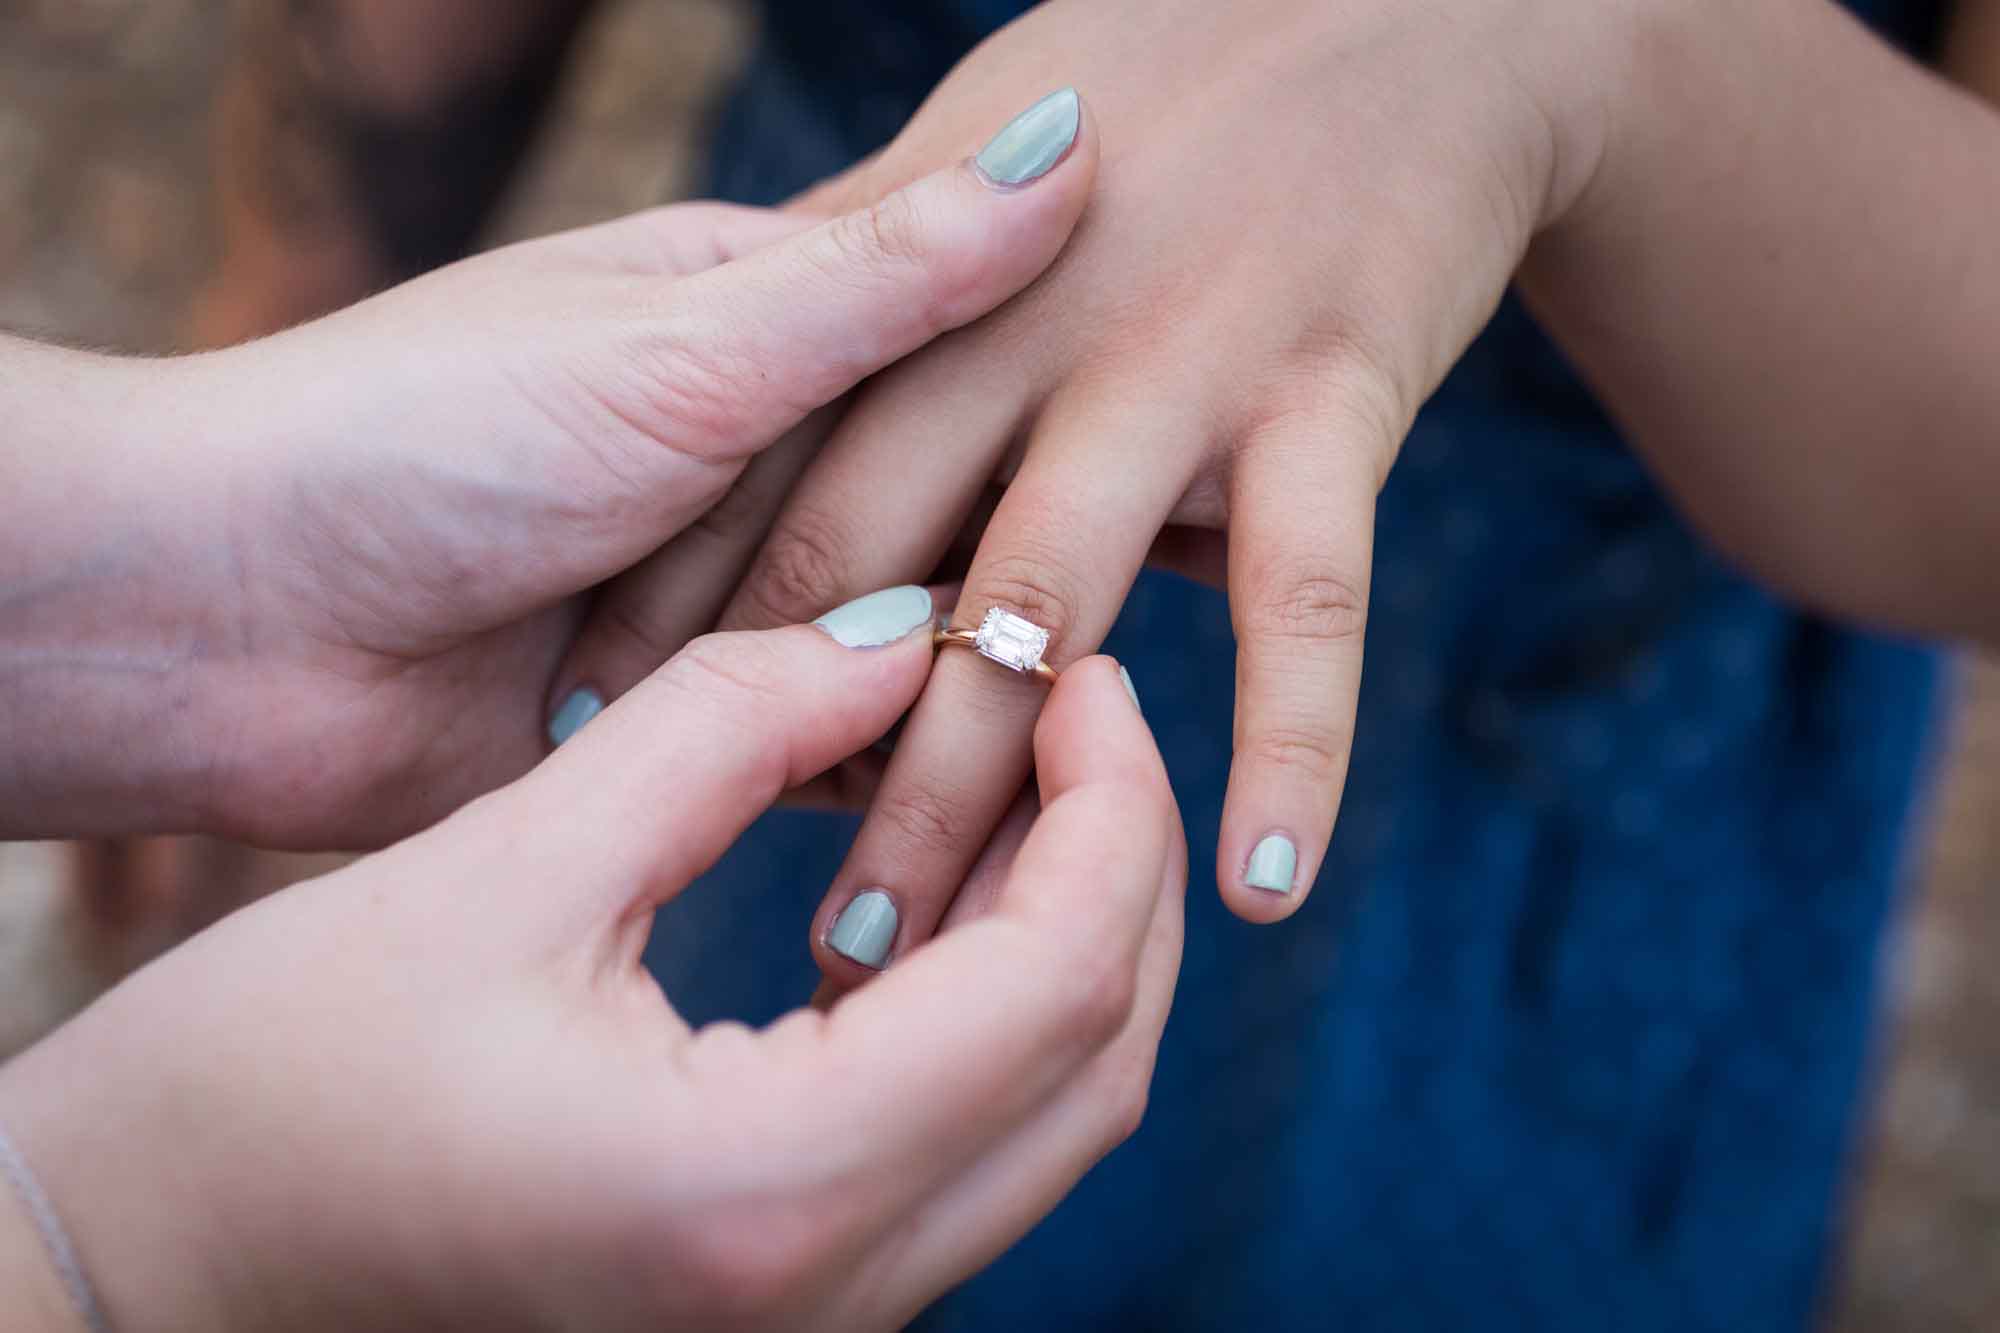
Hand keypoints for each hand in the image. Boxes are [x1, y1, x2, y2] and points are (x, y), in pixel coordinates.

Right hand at [0, 620, 1183, 1331]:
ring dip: (1065, 932)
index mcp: (767, 1189)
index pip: (1064, 976)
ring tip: (1018, 770)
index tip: (1084, 663)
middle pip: (1098, 1061)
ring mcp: (810, 1325)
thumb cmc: (258, 1093)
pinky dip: (989, 1011)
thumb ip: (718, 730)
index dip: (1113, 798)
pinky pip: (963, 1151)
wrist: (135, 1277)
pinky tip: (935, 888)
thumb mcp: (493, 870)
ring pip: (1050, 1116)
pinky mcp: (774, 1306)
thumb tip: (890, 633)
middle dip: (1121, 861)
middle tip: (1076, 700)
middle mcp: (824, 1297)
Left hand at [5, 89, 1097, 847]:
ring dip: (991, 678)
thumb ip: (881, 277)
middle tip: (1206, 561)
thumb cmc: (423, 433)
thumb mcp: (675, 340)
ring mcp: (734, 599)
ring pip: (909, 637)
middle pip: (960, 499)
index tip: (1212, 385)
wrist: (221, 622)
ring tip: (1133, 715)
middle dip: (1059, 535)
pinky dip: (913, 773)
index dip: (1094, 363)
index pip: (974, 339)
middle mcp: (763, 458)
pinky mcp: (697, 728)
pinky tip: (1018, 801)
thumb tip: (1068, 142)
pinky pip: (839, 751)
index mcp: (756, 324)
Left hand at [545, 0, 1628, 969]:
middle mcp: (1010, 329)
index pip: (747, 481)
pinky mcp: (1330, 386)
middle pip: (869, 571)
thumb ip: (858, 298)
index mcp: (899, 273)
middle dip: (783, 753)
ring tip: (897, 965)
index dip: (675, 629)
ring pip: (1040, 610)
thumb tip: (758, 435)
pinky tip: (1255, 893)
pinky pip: (1304, 600)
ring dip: (966, 794)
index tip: (609, 777)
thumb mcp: (964, 149)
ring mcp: (1173, 359)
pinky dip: (1286, 747)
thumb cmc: (1166, 60)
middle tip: (723, 926)